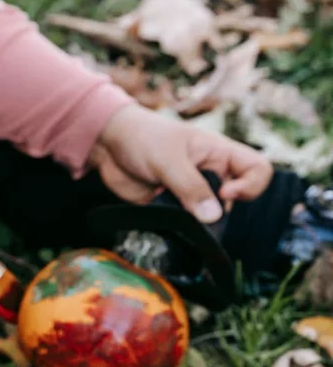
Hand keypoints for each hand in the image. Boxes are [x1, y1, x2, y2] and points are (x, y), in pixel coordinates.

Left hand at [88, 105, 272, 222]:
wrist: (108, 145)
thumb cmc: (143, 138)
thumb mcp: (169, 159)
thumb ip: (190, 187)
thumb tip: (214, 217)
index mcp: (220, 154)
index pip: (258, 170)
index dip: (250, 185)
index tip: (226, 193)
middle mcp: (212, 175)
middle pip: (235, 201)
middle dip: (219, 212)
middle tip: (194, 213)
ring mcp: (192, 193)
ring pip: (209, 217)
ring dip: (197, 223)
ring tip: (176, 217)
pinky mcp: (172, 207)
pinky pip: (185, 224)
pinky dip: (180, 229)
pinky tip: (167, 225)